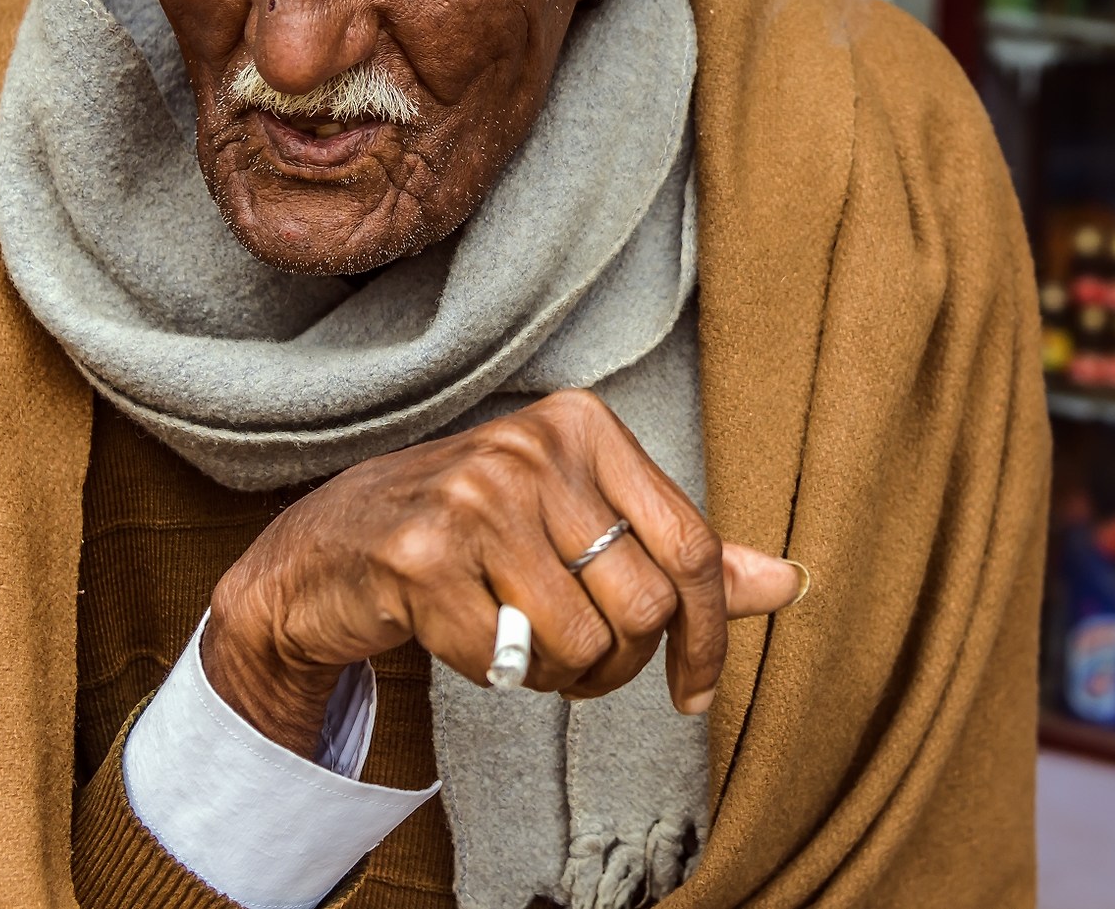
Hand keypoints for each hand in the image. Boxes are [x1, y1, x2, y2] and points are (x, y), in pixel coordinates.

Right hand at [201, 388, 803, 756]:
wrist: (328, 549)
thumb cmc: (473, 532)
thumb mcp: (579, 519)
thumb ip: (676, 550)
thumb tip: (786, 582)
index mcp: (584, 425)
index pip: (692, 544)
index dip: (710, 634)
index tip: (696, 690)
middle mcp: (534, 447)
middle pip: (646, 605)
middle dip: (620, 665)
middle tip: (579, 666)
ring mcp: (475, 497)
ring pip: (583, 642)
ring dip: (557, 674)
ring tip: (519, 644)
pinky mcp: (422, 557)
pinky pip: (504, 660)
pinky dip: (494, 673)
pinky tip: (466, 636)